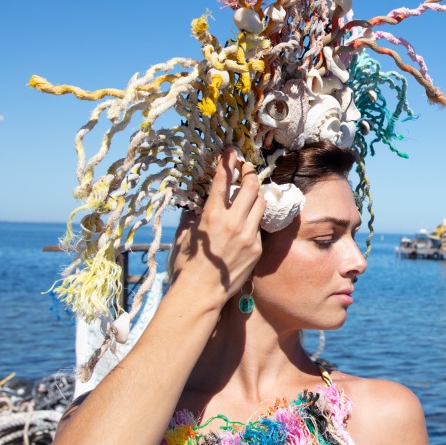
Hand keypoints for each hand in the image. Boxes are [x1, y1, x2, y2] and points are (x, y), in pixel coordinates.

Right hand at [167, 148, 264, 307]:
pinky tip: (248, 220)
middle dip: (249, 173)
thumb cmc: (187, 265)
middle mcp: (233, 222)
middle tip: (246, 168)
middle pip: (250, 186)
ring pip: (261, 203)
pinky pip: (259, 226)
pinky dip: (254, 219)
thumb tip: (195, 205)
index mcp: (212, 215)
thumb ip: (192, 217)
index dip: (227, 162)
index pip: (223, 180)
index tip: (230, 152)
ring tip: (251, 191)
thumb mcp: (185, 235)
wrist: (201, 292)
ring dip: (256, 194)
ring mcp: (248, 234)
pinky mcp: (257, 247)